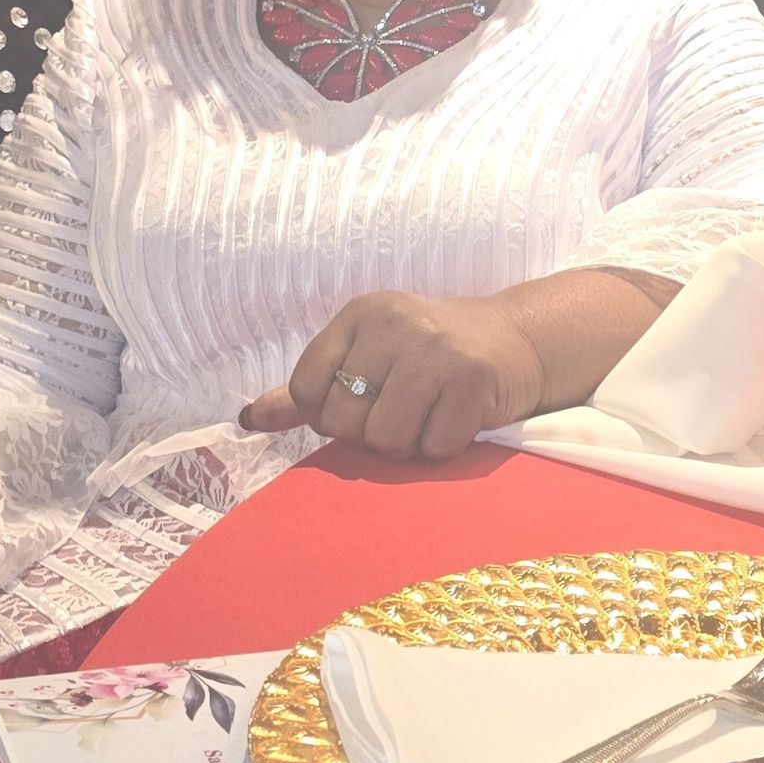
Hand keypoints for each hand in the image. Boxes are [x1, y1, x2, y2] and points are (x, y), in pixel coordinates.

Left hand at [239, 291, 546, 462]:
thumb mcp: (366, 354)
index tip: (356, 407)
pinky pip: (433, 447)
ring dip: (404, 446)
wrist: (515, 339)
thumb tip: (248, 419)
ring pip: (386, 437)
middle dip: (367, 435)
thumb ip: (308, 389)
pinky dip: (441, 448)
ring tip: (424, 419)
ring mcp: (436, 350)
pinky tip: (454, 420)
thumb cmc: (428, 354)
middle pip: (344, 418)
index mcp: (360, 313)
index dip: (325, 415)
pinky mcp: (473, 380)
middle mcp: (395, 323)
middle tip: (396, 415)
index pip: (306, 386)